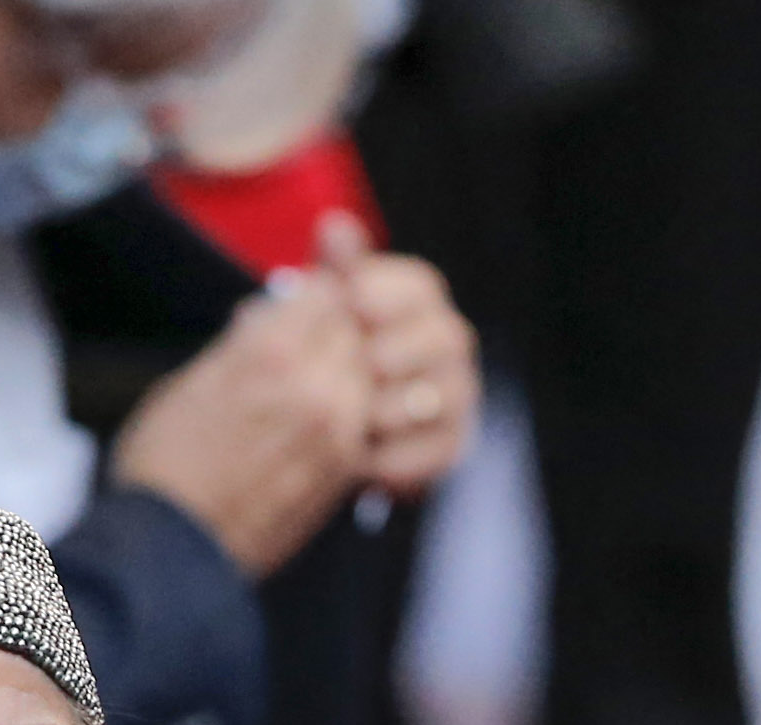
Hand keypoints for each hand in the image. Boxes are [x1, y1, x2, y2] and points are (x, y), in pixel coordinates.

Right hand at [108, 267, 369, 578]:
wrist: (169, 548)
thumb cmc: (162, 464)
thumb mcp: (193, 379)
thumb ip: (243, 345)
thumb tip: (264, 318)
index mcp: (268, 348)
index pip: (327, 292)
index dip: (318, 298)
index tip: (308, 307)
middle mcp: (312, 382)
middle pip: (355, 331)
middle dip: (335, 335)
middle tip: (312, 346)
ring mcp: (336, 428)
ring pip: (367, 377)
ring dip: (346, 377)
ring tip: (309, 393)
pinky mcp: (345, 469)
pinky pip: (365, 422)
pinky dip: (349, 416)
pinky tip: (315, 427)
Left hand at [313, 214, 472, 497]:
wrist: (308, 435)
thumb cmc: (312, 359)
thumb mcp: (312, 314)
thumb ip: (329, 272)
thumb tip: (334, 225)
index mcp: (413, 303)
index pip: (419, 287)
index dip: (390, 294)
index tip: (356, 304)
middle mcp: (443, 345)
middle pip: (446, 336)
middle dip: (401, 351)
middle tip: (366, 365)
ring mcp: (452, 396)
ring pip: (452, 395)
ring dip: (402, 406)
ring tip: (361, 418)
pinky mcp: (449, 446)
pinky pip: (444, 450)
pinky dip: (406, 458)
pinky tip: (368, 463)